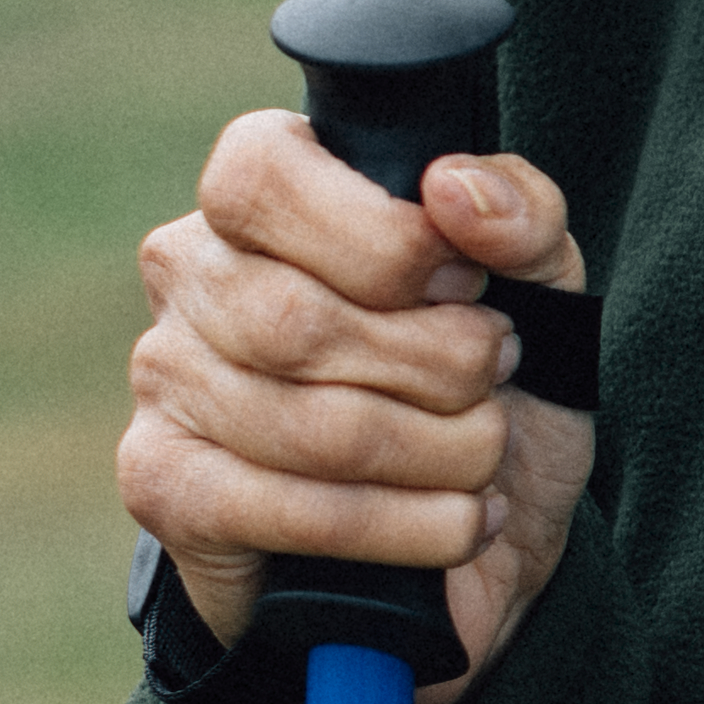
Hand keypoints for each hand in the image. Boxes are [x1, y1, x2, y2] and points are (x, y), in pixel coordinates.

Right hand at [118, 107, 597, 703]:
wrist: (486, 525)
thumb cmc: (494, 381)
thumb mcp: (539, 285)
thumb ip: (522, 217)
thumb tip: (455, 189)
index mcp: (259, 194)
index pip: (261, 177)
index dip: (384, 240)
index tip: (468, 284)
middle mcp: (188, 272)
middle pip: (297, 321)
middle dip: (440, 366)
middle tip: (494, 381)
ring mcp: (165, 379)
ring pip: (309, 429)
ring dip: (441, 454)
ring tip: (484, 455)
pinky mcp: (167, 486)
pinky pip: (291, 514)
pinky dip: (407, 526)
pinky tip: (458, 519)